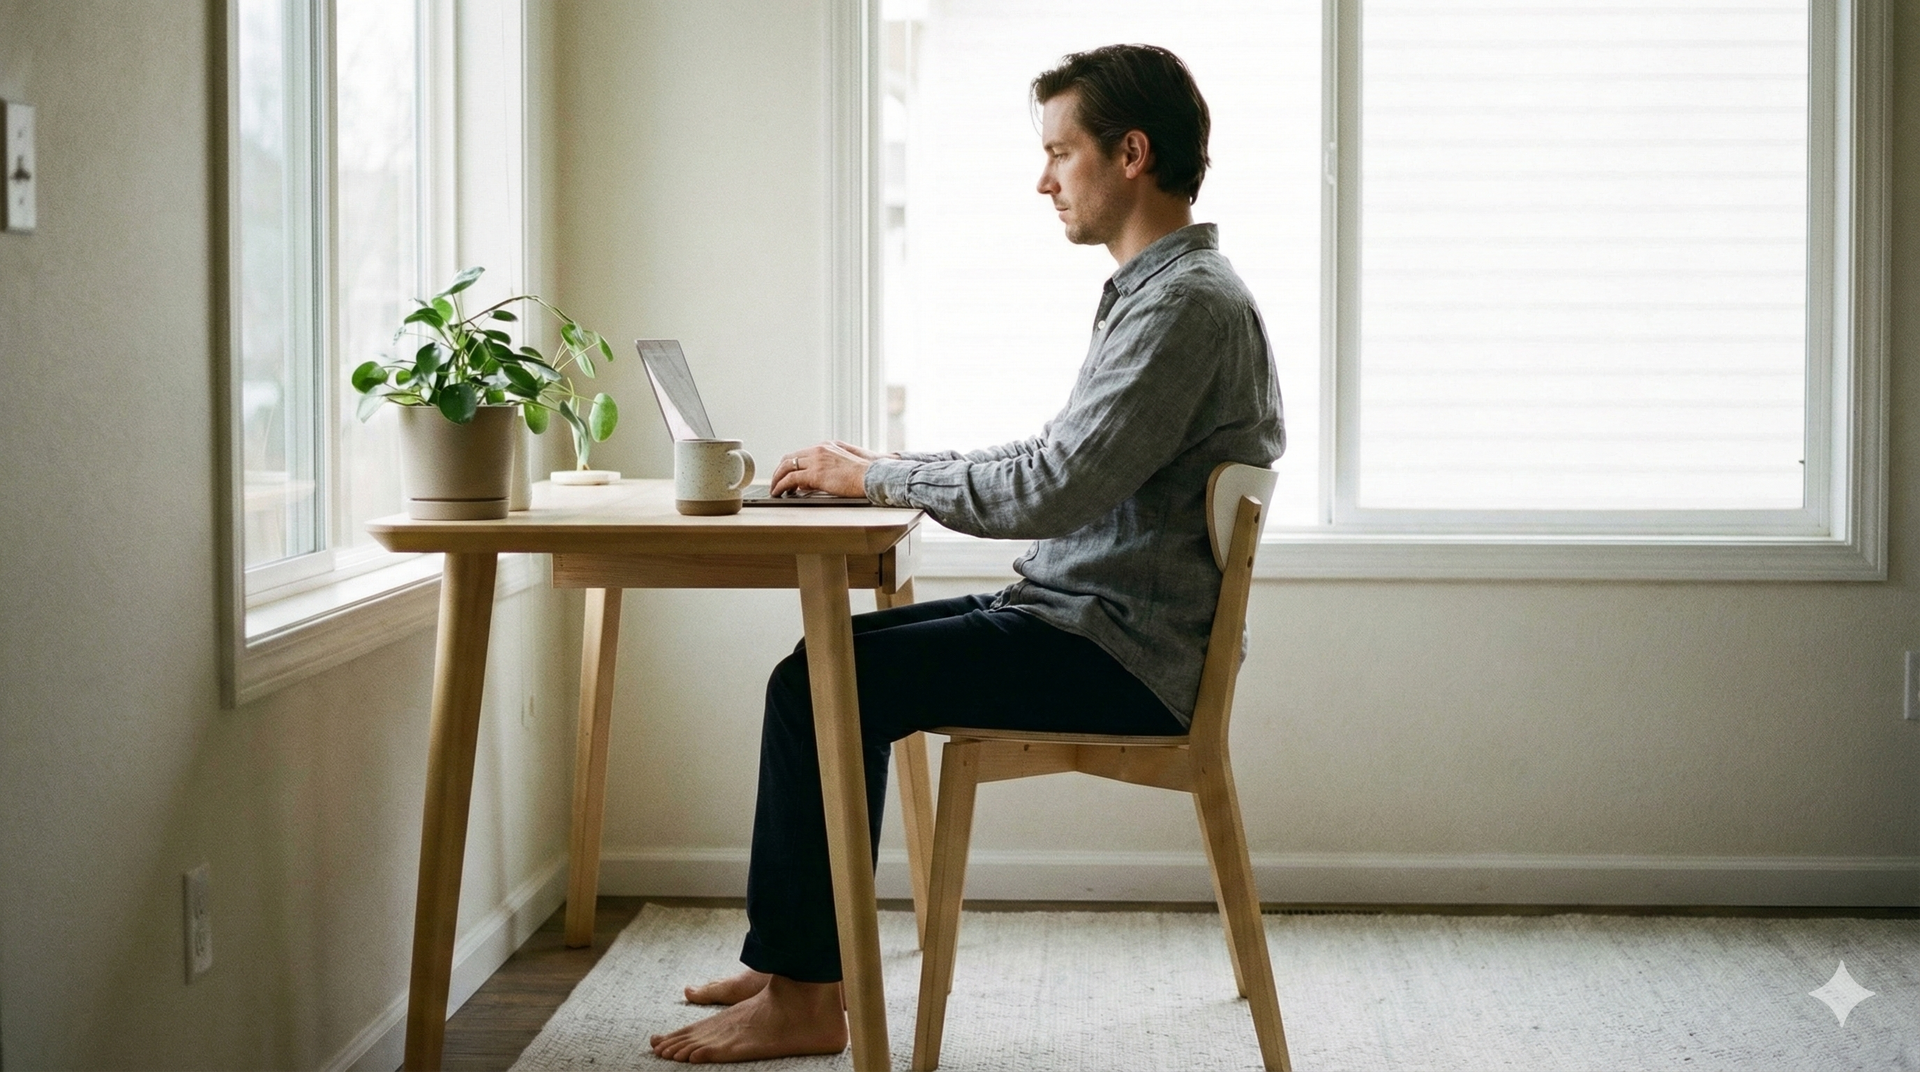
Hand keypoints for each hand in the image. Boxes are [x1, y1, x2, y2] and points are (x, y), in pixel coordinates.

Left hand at [770, 441, 891, 497]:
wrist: (875, 476)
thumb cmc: (867, 474)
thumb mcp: (847, 463)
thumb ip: (830, 468)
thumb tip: (817, 479)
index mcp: (828, 446)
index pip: (802, 453)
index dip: (791, 464)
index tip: (787, 474)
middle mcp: (819, 449)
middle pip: (790, 458)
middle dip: (780, 470)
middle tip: (777, 482)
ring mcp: (816, 460)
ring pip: (786, 466)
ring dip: (777, 479)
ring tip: (775, 490)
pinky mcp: (815, 474)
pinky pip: (790, 479)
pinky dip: (781, 486)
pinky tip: (779, 493)